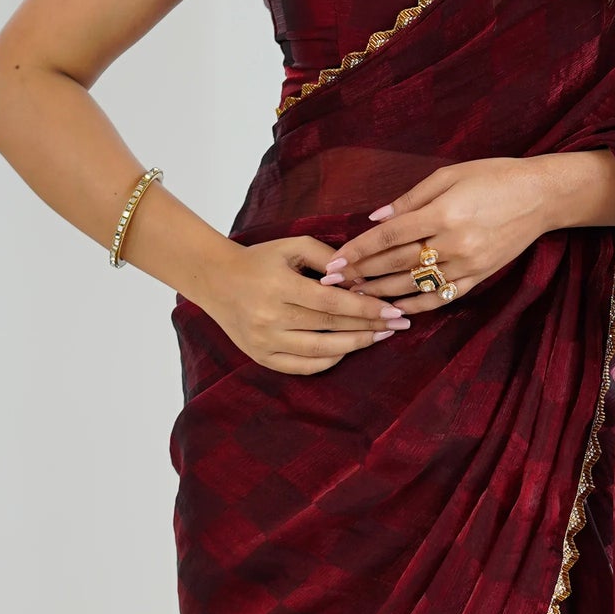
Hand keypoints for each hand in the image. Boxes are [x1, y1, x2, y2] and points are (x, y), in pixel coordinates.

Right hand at [199, 235, 409, 375]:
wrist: (216, 280)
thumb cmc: (260, 259)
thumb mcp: (292, 246)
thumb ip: (328, 256)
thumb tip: (361, 277)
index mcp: (279, 287)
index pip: (332, 302)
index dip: (366, 308)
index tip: (393, 311)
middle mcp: (270, 318)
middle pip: (331, 327)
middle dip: (369, 326)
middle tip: (398, 324)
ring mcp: (264, 342)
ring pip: (320, 351)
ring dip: (355, 345)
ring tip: (379, 337)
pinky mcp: (261, 357)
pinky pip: (302, 367)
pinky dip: (329, 360)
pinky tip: (347, 349)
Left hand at [335, 154, 614, 307]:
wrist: (542, 196)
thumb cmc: (494, 176)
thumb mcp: (449, 175)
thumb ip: (410, 199)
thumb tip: (375, 218)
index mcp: (443, 212)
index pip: (389, 236)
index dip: (358, 250)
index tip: (335, 262)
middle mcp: (454, 242)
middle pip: (396, 263)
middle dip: (361, 274)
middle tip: (334, 284)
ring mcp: (467, 264)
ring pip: (415, 285)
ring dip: (381, 293)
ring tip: (354, 298)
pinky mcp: (479, 276)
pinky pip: (442, 297)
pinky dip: (416, 306)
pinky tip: (394, 310)